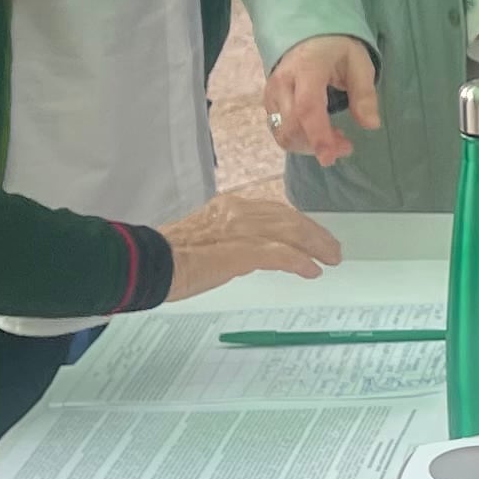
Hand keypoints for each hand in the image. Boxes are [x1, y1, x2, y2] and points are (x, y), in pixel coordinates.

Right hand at [157, 190, 342, 298]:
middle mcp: (238, 212)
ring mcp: (240, 230)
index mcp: (228, 207)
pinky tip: (311, 271)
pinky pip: (279, 254)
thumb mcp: (203, 241)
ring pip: (289, 232)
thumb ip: (227, 241)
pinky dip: (299, 261)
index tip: (313, 236)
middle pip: (288, 219)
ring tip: (330, 259)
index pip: (274, 212)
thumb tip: (245, 254)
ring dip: (314, 246)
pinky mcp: (239, 251)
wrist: (146, 263)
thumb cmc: (166, 258)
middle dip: (314, 234)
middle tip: (332, 250)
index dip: (298, 224)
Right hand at [263, 35, 382, 167]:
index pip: (307, 108)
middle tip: (346, 146)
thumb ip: (364, 94)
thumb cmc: (336, 48)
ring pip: (283, 132)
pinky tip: (319, 134)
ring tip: (336, 140)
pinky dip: (299, 139)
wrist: (308, 33)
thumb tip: (371, 124)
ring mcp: (272, 92)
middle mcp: (283, 82)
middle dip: (317, 144)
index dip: (318, 136)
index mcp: (307, 68)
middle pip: (291, 126)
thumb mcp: (359, 63)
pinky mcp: (269, 101)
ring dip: (308, 145)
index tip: (330, 157)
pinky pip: (279, 128)